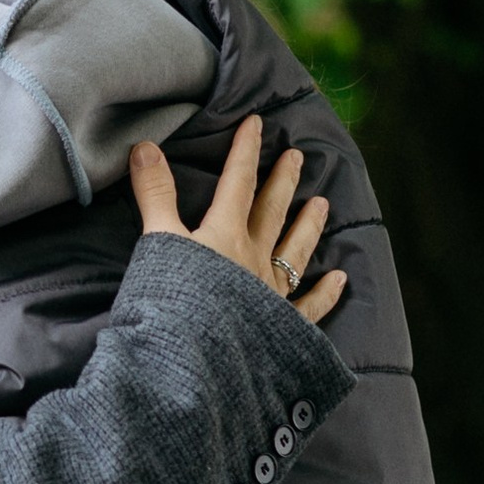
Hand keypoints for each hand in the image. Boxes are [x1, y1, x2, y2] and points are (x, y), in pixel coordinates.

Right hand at [132, 115, 345, 326]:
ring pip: (295, 250)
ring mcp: (271, 292)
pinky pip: (308, 306)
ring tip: (323, 204)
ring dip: (309, 226)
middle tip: (297, 155)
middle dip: (283, 180)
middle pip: (272, 210)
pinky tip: (339, 279)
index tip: (256, 123)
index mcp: (225, 234)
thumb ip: (154, 195)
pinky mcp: (280, 326)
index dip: (246, 150)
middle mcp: (254, 257)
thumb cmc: (173, 300)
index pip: (238, 182)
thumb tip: (145, 146)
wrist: (195, 359)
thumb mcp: (158, 242)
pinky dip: (325, 293)